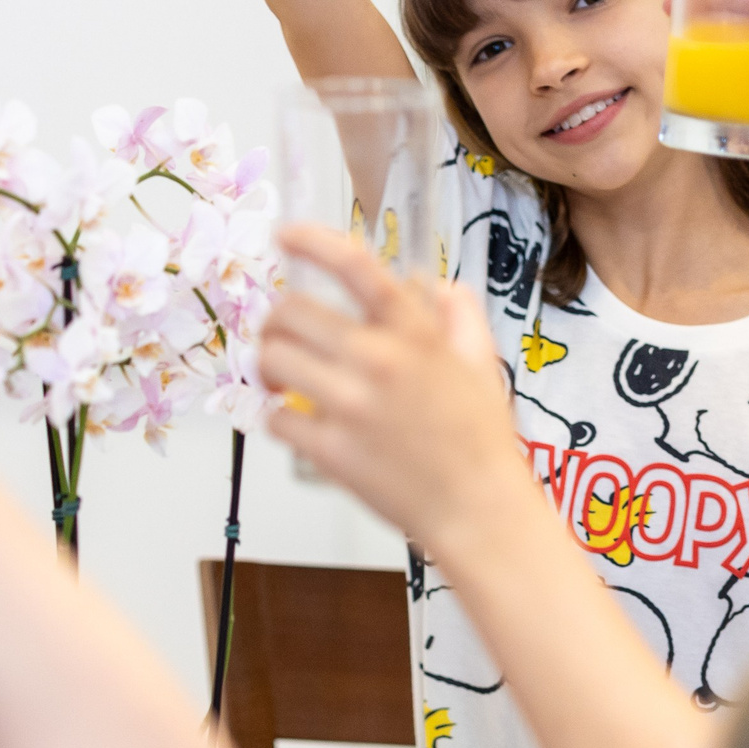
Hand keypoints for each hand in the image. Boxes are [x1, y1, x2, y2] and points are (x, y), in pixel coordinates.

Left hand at [258, 224, 534, 558]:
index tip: (286, 235)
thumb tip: (440, 286)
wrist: (479, 512)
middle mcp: (378, 360)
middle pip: (290, 312)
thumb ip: (460, 317)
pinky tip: (294, 421)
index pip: (355, 265)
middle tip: (280, 336)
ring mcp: (351, 406)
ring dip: (267, 366)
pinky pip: (275, 418)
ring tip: (281, 379)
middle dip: (275, 320)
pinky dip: (277, 417)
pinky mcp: (330, 450)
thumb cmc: (480, 442)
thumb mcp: (481, 366)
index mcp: (414, 333)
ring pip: (273, 359)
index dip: (312, 240)